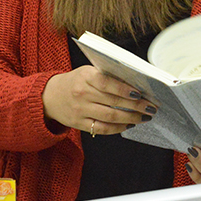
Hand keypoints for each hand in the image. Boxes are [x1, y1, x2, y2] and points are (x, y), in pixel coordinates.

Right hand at [42, 66, 156, 135]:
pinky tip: (128, 124)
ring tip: (143, 117)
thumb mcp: (87, 71)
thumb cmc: (75, 81)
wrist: (49, 96)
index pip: (108, 83)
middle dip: (136, 106)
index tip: (141, 94)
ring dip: (130, 118)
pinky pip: (102, 128)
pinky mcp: (79, 124)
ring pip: (110, 117)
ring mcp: (80, 110)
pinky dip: (117, 128)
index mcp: (86, 76)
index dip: (125, 89)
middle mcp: (82, 93)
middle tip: (151, 107)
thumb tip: (134, 83)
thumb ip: (107, 76)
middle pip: (113, 101)